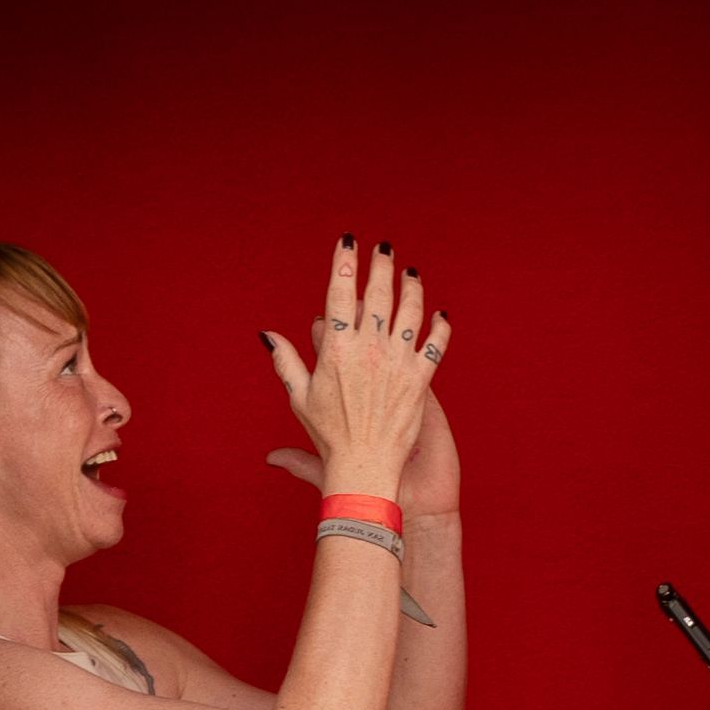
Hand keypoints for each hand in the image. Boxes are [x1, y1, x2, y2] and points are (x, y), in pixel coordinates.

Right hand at [257, 237, 451, 507]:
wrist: (364, 466)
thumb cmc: (328, 435)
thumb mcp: (299, 397)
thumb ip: (286, 361)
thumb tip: (268, 334)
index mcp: (337, 350)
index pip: (340, 295)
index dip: (344, 263)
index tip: (347, 242)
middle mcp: (369, 350)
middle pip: (378, 294)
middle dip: (380, 265)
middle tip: (383, 248)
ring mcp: (397, 363)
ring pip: (410, 312)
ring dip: (412, 287)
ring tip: (411, 273)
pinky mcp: (420, 380)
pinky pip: (435, 344)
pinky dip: (440, 326)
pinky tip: (440, 314)